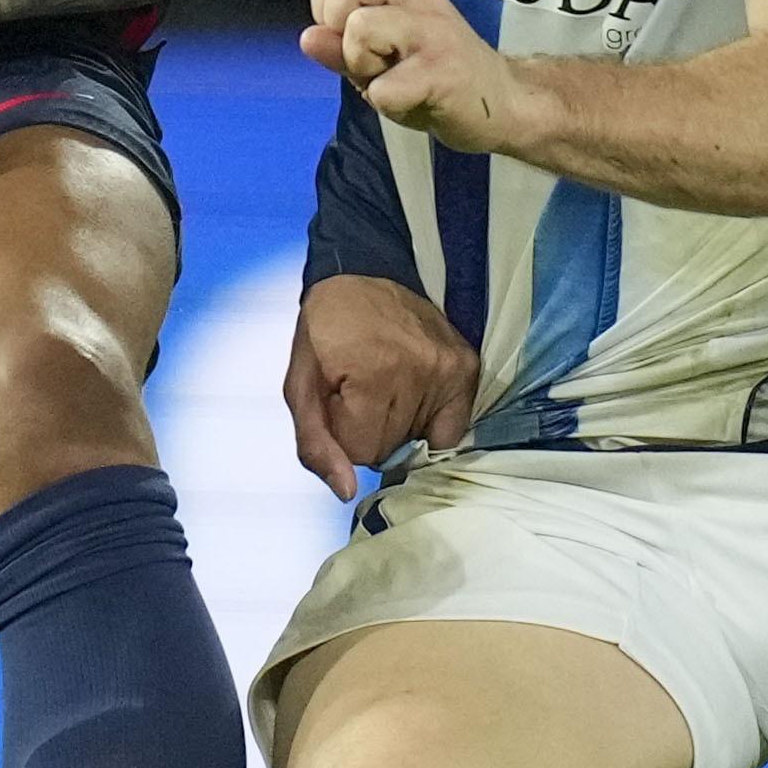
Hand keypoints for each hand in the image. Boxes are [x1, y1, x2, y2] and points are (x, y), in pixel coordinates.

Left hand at [284, 272, 476, 500]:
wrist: (361, 276)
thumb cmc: (324, 332)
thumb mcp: (299, 386)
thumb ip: (315, 444)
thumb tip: (346, 491)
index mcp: (372, 375)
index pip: (362, 452)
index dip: (343, 432)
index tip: (339, 398)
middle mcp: (419, 372)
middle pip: (392, 449)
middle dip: (369, 430)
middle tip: (360, 391)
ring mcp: (448, 369)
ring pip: (420, 441)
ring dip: (398, 424)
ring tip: (386, 386)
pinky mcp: (467, 368)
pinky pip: (452, 429)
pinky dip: (430, 421)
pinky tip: (413, 396)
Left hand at [300, 0, 526, 151]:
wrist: (503, 103)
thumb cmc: (435, 77)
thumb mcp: (378, 59)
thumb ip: (340, 47)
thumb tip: (306, 37)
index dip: (327, 13)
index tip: (356, 40)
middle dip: (340, 31)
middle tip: (372, 59)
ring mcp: (431, 30)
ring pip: (359, 30)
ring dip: (363, 69)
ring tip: (395, 79)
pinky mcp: (442, 70)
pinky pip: (383, 88)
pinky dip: (387, 104)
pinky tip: (415, 100)